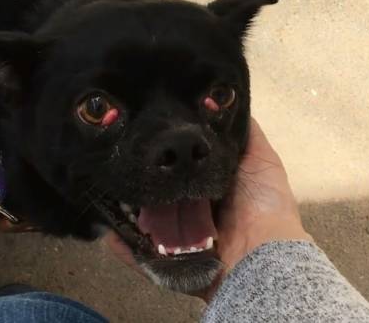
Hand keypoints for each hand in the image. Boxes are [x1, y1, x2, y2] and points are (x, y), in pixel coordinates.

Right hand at [104, 118, 311, 297]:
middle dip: (138, 184)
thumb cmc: (262, 206)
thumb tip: (227, 103)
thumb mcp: (261, 160)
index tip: (141, 140)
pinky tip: (106, 232)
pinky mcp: (168, 265)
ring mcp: (177, 242)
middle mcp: (191, 216)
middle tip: (116, 165)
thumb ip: (246, 134)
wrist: (263, 257)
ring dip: (125, 212)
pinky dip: (122, 246)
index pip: (177, 173)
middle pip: (156, 197)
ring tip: (105, 194)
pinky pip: (139, 255)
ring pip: (143, 224)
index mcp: (207, 193)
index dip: (161, 159)